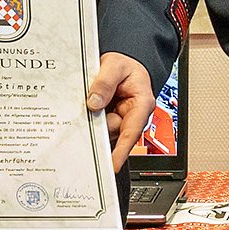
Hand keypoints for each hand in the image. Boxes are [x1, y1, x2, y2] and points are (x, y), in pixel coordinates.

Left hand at [91, 54, 155, 174]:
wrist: (123, 65)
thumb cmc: (126, 66)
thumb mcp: (114, 65)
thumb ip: (104, 82)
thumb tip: (94, 103)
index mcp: (141, 104)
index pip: (131, 132)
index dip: (121, 151)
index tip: (112, 165)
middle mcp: (132, 117)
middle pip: (113, 133)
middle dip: (99, 126)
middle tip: (89, 111)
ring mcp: (119, 121)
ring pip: (101, 130)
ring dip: (92, 120)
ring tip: (89, 99)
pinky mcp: (108, 122)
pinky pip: (96, 126)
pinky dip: (89, 120)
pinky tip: (86, 109)